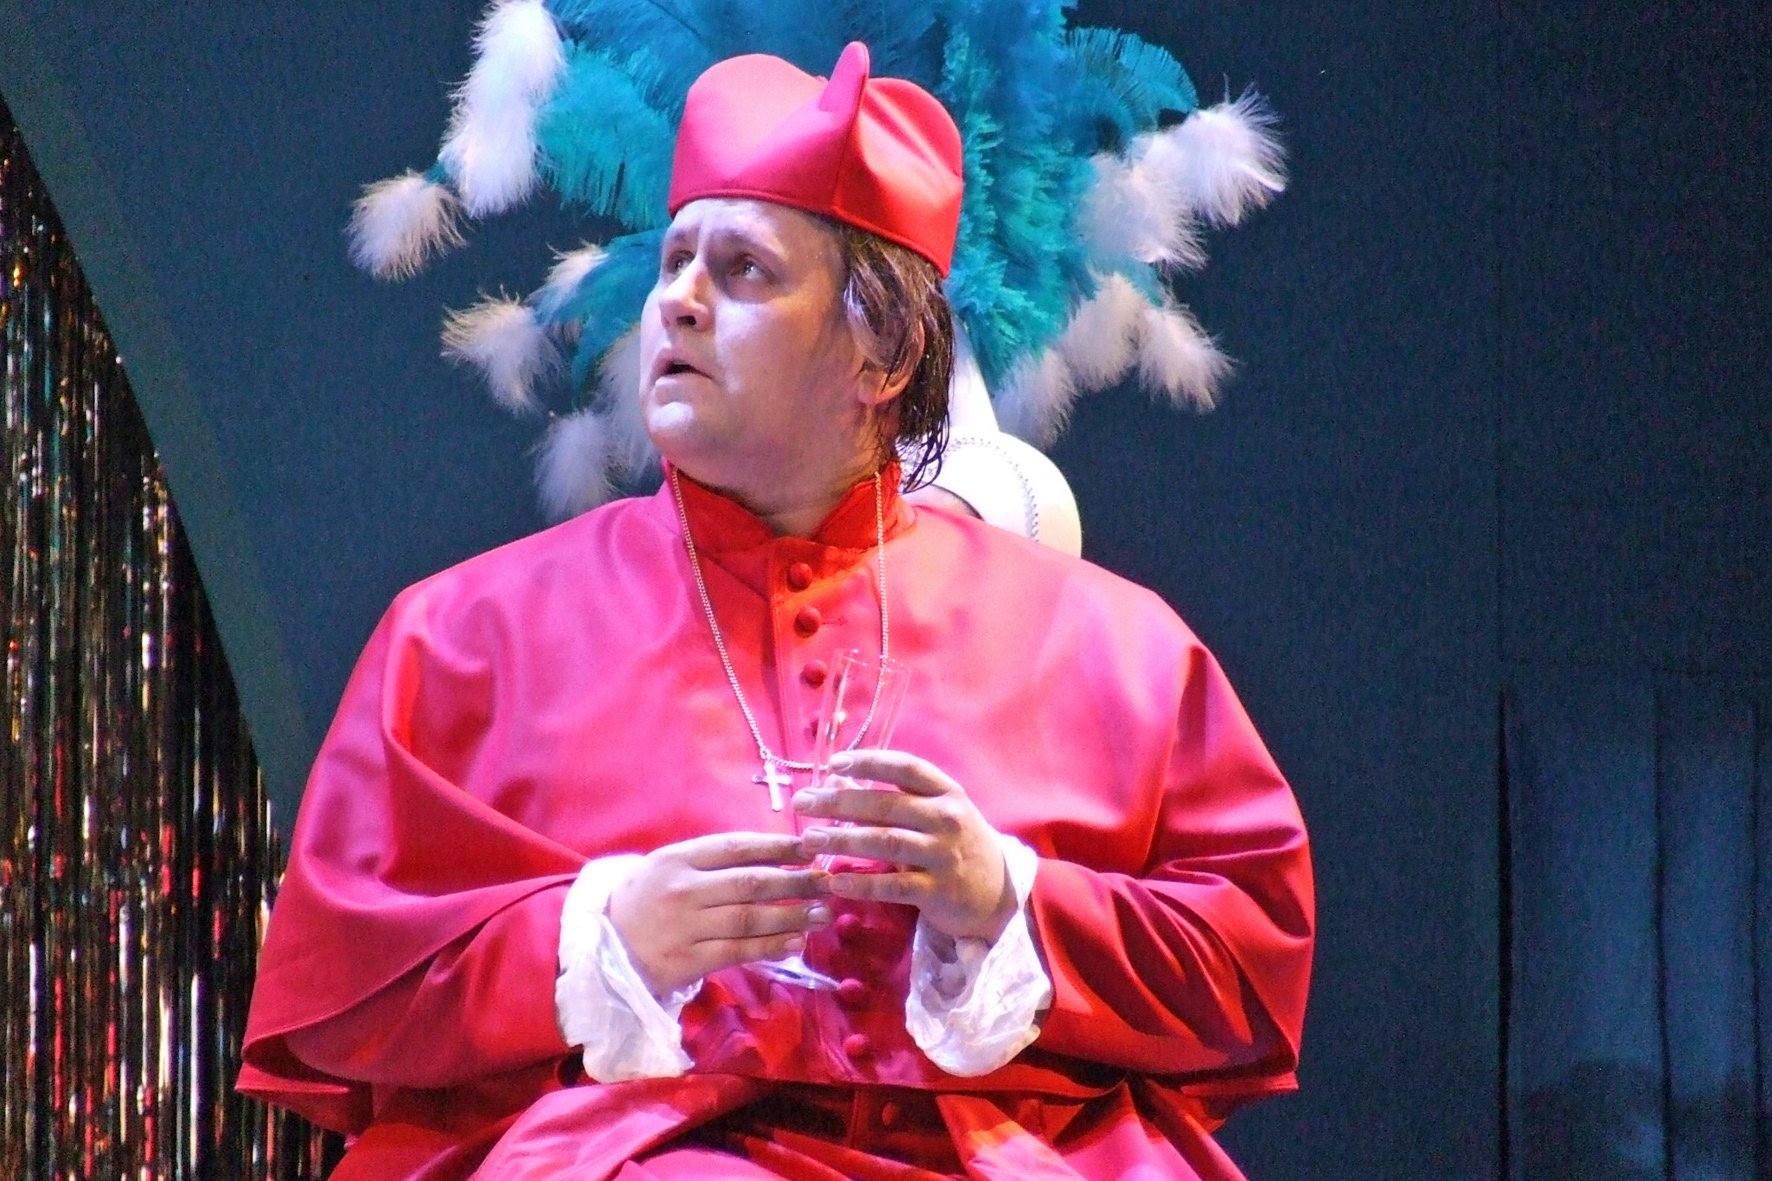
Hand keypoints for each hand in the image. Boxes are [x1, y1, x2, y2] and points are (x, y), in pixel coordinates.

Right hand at [607, 833, 830, 995]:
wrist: (600, 946)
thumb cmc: (645, 900)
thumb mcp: (669, 867)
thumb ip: (712, 861)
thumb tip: (775, 855)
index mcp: (678, 859)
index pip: (737, 848)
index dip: (779, 847)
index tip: (811, 848)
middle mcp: (682, 890)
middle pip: (750, 883)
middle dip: (796, 882)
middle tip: (829, 882)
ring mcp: (684, 927)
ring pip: (749, 919)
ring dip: (792, 915)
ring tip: (822, 913)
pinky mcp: (687, 961)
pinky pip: (737, 951)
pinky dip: (770, 946)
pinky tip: (795, 941)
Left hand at [791, 750, 1015, 941]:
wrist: (998, 893)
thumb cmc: (956, 844)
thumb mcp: (935, 813)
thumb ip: (893, 797)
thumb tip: (837, 779)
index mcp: (946, 792)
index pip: (905, 767)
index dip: (868, 762)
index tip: (833, 763)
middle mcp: (947, 818)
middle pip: (887, 804)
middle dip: (840, 802)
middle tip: (803, 803)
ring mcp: (944, 854)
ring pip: (886, 842)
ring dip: (843, 839)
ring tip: (809, 839)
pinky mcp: (939, 891)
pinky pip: (894, 885)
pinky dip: (862, 883)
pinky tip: (835, 882)